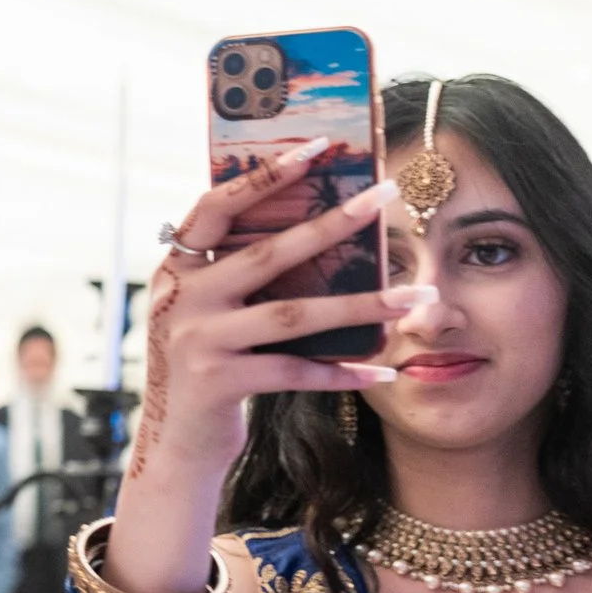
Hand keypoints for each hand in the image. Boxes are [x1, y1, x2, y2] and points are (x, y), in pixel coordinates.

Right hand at [124, 141, 413, 496]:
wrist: (176, 445)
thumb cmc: (207, 370)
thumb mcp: (210, 314)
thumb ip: (237, 277)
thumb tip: (316, 231)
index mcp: (176, 271)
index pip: (216, 208)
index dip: (262, 175)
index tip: (315, 147)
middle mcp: (180, 299)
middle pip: (267, 253)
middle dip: (334, 222)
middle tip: (385, 196)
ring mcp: (196, 341)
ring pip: (293, 314)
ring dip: (361, 305)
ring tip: (416, 297)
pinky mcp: (219, 383)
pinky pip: (295, 371)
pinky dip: (343, 371)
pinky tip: (386, 371)